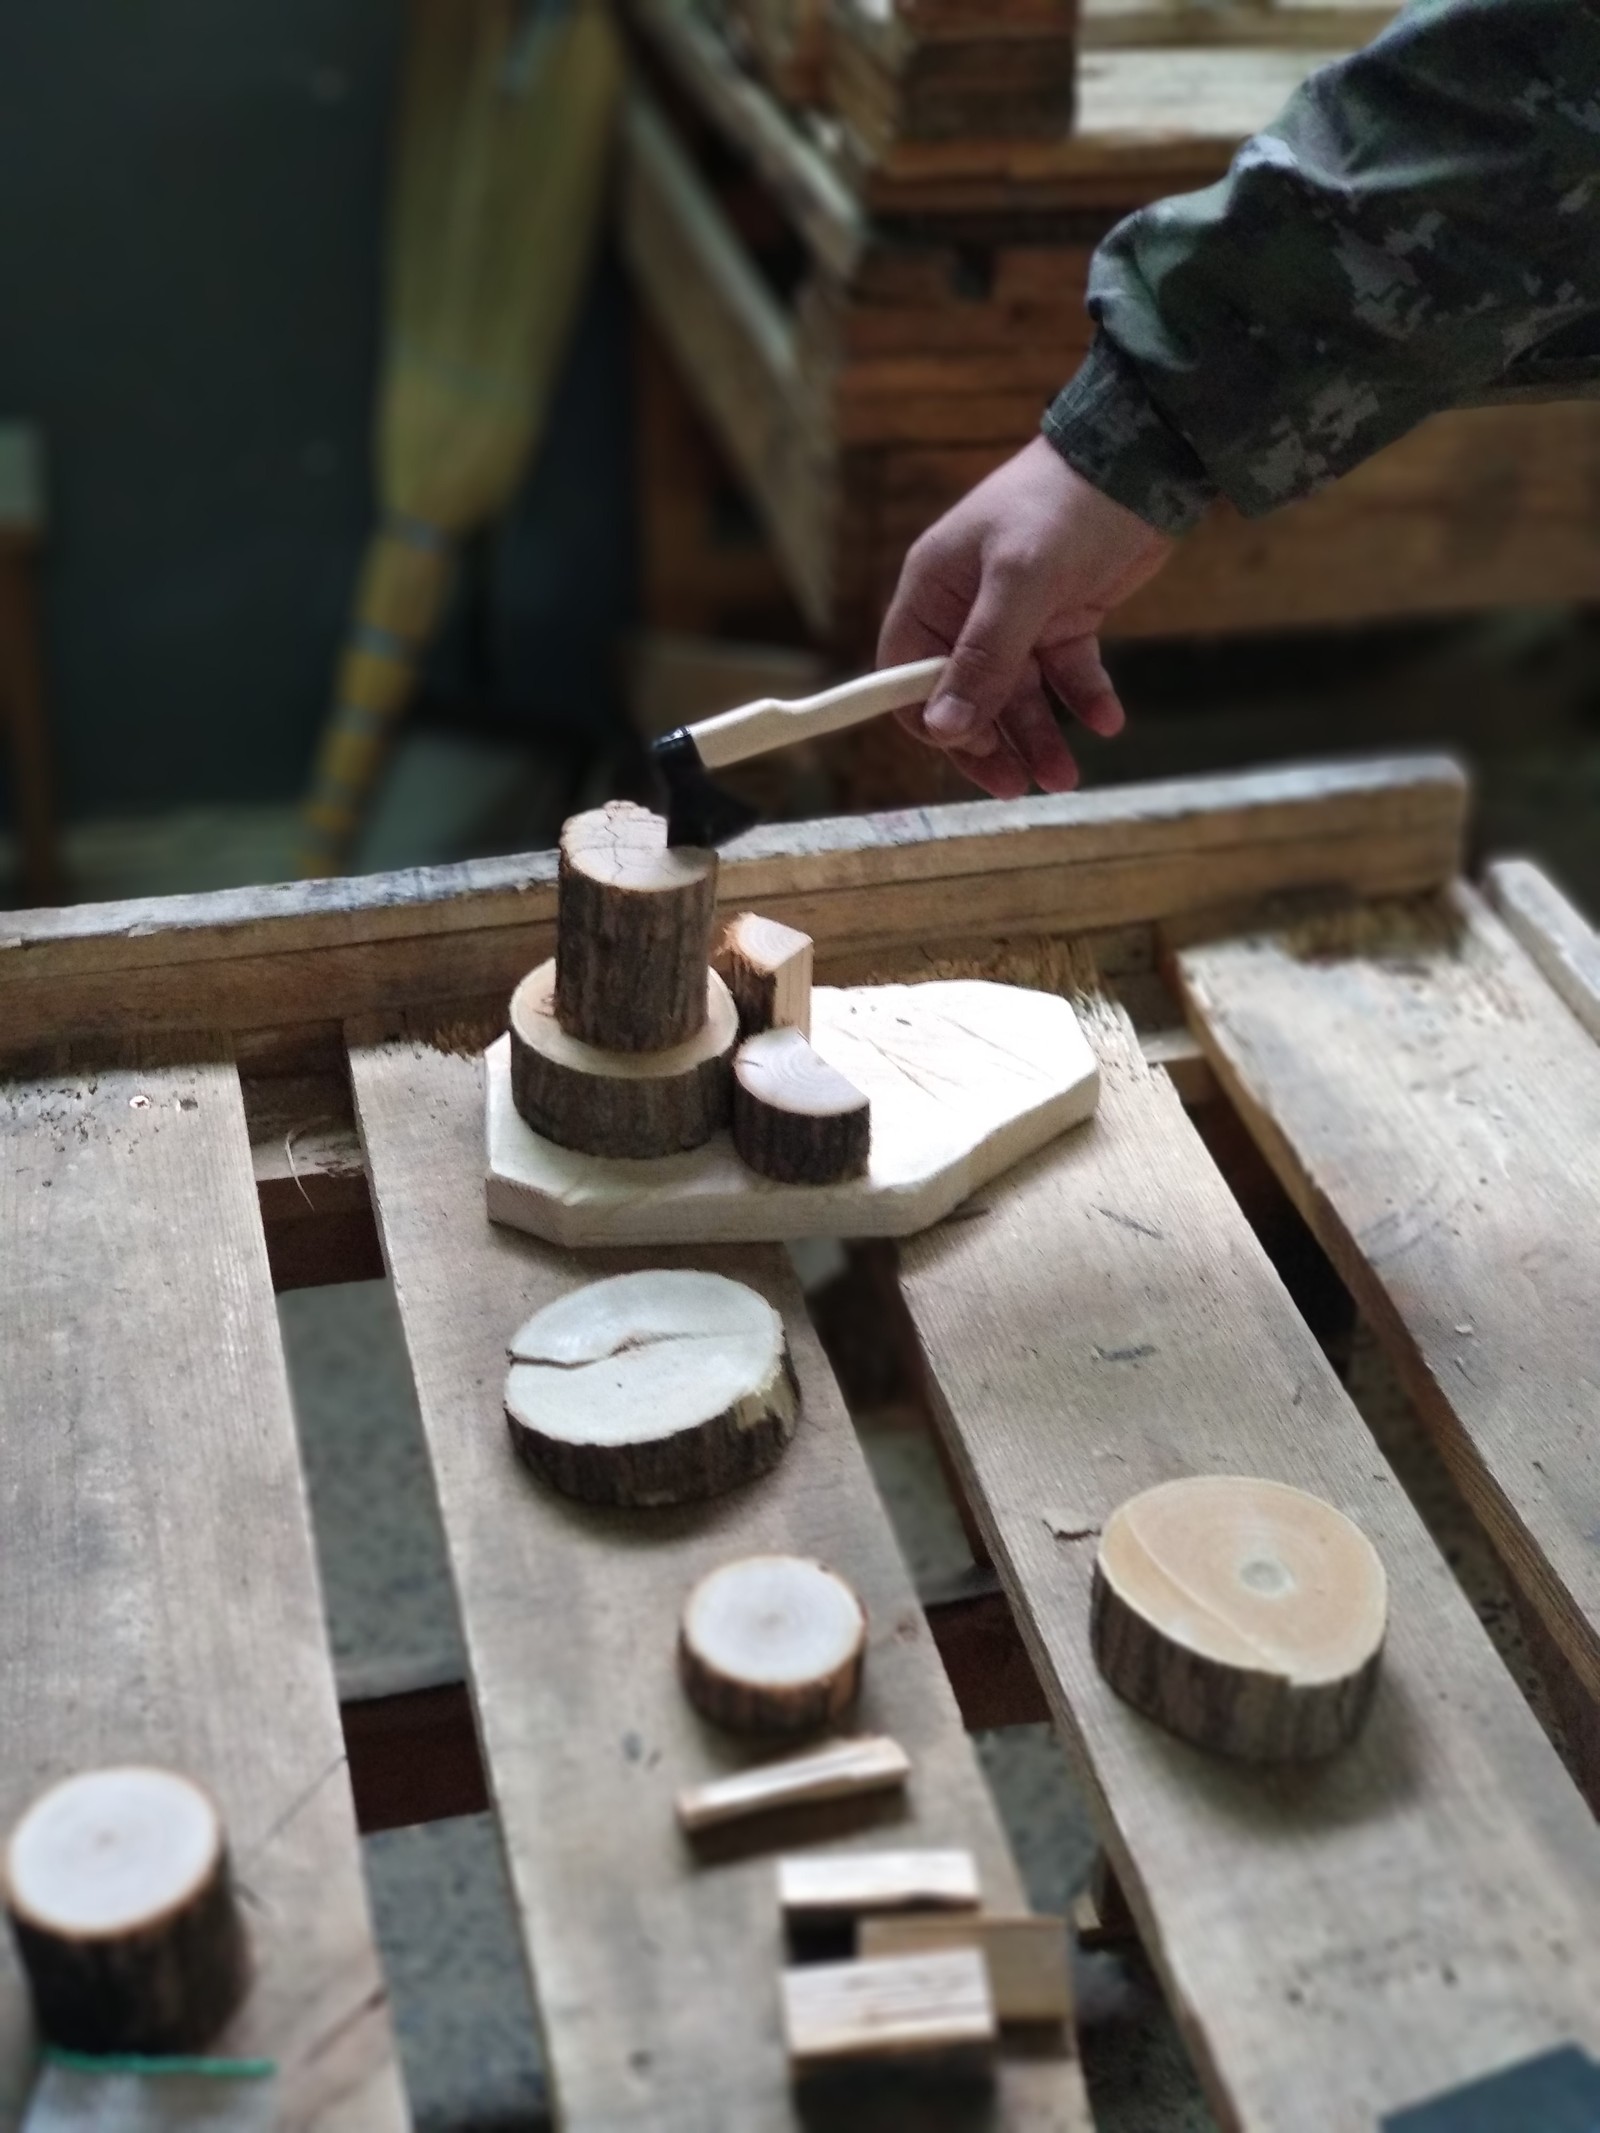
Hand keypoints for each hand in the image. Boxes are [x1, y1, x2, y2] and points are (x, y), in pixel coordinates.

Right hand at [878, 436, 1174, 797]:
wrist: (1143, 458)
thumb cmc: (1063, 506)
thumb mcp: (1020, 582)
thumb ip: (983, 657)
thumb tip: (945, 729)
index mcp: (933, 591)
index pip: (906, 673)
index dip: (931, 719)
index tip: (967, 750)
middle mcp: (967, 609)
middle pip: (964, 696)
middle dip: (992, 742)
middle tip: (1019, 786)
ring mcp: (1018, 616)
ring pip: (1019, 695)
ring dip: (1040, 737)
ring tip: (1066, 776)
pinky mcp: (1065, 618)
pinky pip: (1066, 674)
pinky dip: (1084, 699)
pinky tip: (1106, 722)